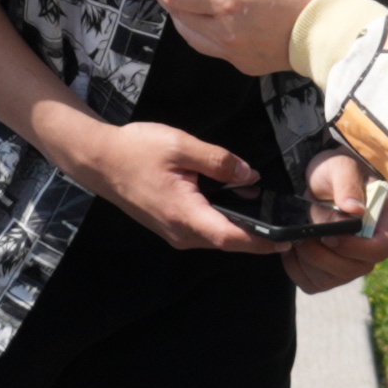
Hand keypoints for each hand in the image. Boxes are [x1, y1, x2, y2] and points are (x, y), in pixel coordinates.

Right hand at [66, 116, 280, 254]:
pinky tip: (236, 203)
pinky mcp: (170, 227)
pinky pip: (204, 230)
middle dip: (258, 236)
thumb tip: (250, 174)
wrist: (100, 160)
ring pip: (216, 236)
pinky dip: (223, 221)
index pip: (231, 237)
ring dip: (240, 228)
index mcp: (185, 214)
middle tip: (287, 225)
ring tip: (266, 212)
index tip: (287, 240)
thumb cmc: (136, 150)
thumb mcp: (181, 145)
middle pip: (227, 242)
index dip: (262, 242)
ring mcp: (174, 233)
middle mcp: (180, 232)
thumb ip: (219, 161)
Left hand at [152, 0, 330, 76]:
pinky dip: (204, 33)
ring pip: (192, 36)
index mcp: (229, 3)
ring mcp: (233, 52)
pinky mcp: (244, 63)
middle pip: (181, 17)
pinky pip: (213, 47)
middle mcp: (225, 32)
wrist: (330, 30)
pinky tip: (211, 20)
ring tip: (184, 2)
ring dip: (183, 18)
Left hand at [281, 151, 387, 293]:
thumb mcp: (340, 168)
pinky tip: (293, 248)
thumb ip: (347, 185)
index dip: (355, 248)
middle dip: (323, 254)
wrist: (317, 182)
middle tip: (302, 234)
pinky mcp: (330, 272)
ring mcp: (353, 262)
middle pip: (356, 269)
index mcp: (387, 221)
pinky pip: (313, 283)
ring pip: (332, 279)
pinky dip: (297, 269)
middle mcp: (374, 246)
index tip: (330, 235)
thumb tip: (355, 210)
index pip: (382, 249)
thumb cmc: (335, 171)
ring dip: (308, 260)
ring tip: (297, 236)